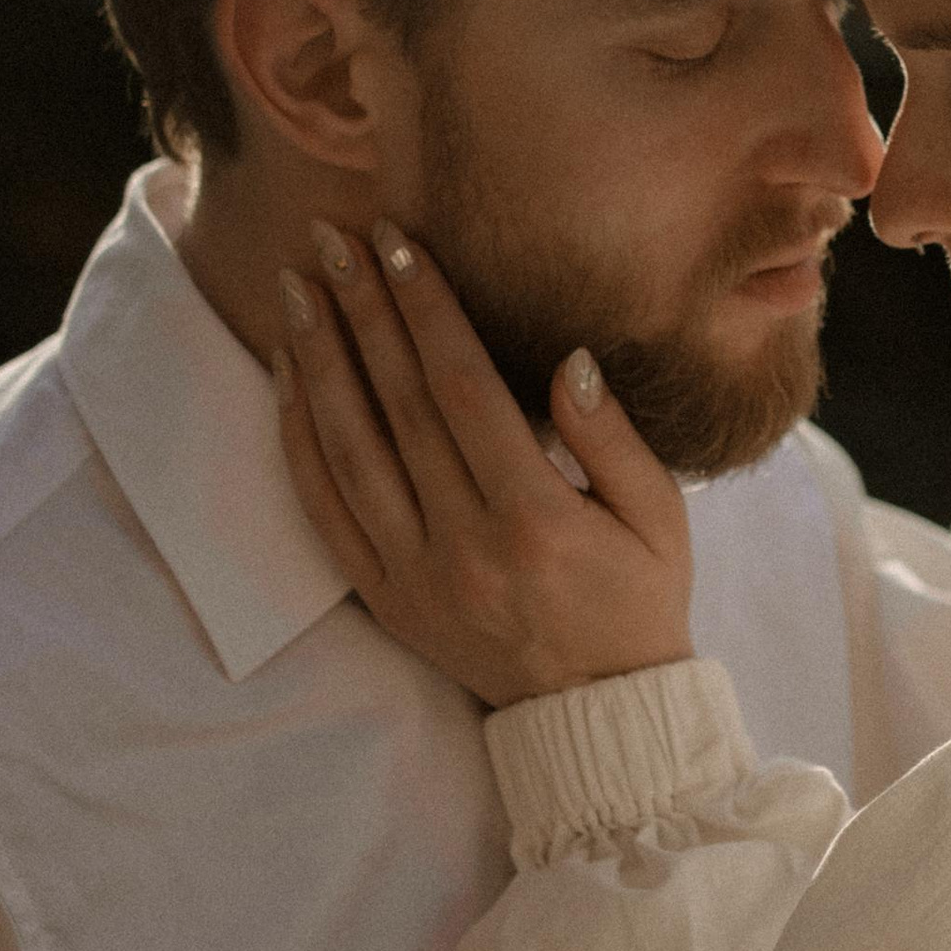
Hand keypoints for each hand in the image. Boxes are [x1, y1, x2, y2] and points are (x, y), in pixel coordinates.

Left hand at [273, 222, 693, 708]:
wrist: (599, 716)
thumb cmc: (640, 603)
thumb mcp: (661, 519)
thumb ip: (613, 437)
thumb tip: (567, 358)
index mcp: (535, 519)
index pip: (462, 389)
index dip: (425, 308)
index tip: (398, 242)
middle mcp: (463, 547)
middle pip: (397, 405)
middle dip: (363, 310)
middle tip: (333, 234)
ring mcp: (414, 577)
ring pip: (347, 451)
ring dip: (318, 360)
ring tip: (296, 286)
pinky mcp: (386, 599)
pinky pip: (325, 510)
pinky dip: (299, 439)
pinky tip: (289, 375)